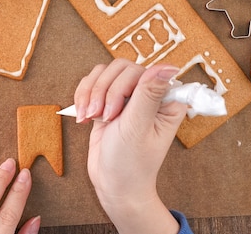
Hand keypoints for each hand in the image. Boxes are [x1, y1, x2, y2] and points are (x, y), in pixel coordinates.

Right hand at [74, 59, 187, 233]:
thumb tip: (168, 66)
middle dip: (104, 92)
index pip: (141, 71)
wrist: (113, 185)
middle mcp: (148, 95)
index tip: (115, 113)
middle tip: (102, 117)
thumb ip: (148, 94)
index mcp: (165, 100)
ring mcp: (127, 97)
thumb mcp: (138, 128)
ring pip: (103, 73)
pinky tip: (84, 116)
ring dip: (91, 94)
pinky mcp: (108, 101)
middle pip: (119, 69)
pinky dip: (83, 96)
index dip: (122, 87)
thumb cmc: (131, 163)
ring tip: (90, 116)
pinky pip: (92, 83)